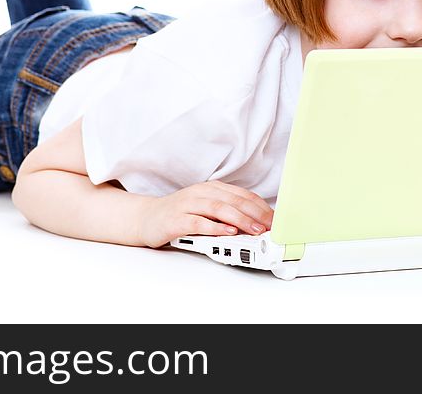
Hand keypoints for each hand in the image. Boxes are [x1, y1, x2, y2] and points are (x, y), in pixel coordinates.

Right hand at [137, 181, 274, 247]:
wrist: (145, 218)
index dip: (261, 207)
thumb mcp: (205, 209)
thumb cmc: (179, 215)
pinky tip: (227, 232)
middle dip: (255, 213)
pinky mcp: (176, 219)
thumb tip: (255, 224)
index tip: (275, 220)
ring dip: (240, 219)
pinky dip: (215, 227)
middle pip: (233, 200)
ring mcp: (187, 205)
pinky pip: (198, 222)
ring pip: (218, 208)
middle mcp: (200, 193)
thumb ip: (226, 213)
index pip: (242, 195)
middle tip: (270, 226)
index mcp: (210, 189)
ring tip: (255, 230)